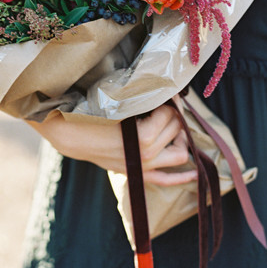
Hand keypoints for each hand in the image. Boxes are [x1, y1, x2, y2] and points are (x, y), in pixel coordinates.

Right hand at [26, 102, 195, 186]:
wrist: (71, 134)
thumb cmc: (93, 113)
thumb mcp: (120, 101)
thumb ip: (144, 98)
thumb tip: (165, 87)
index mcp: (145, 136)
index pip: (170, 113)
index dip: (169, 99)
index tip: (165, 90)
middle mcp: (148, 155)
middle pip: (176, 130)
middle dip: (174, 114)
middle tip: (166, 102)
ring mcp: (143, 167)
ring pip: (179, 154)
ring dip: (179, 138)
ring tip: (173, 124)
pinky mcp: (137, 174)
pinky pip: (165, 180)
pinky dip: (182, 178)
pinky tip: (195, 174)